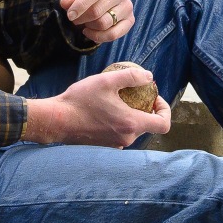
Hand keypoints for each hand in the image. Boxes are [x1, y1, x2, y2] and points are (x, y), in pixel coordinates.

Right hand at [21, 66, 170, 147]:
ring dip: (133, 114)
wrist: (57, 121)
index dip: (165, 110)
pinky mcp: (105, 145)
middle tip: (136, 93)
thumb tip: (148, 76)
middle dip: (147, 108)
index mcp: (131, 124)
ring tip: (119, 99)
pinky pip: (121, 133)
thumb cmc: (80, 101)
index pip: (163, 124)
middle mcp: (127, 138)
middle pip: (149, 126)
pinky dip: (121, 121)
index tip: (154, 97)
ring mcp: (115, 144)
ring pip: (134, 129)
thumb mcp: (107, 81)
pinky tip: (106, 109)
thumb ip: (131, 76)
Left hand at [58, 0, 133, 44]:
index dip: (81, 5)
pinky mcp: (130, 20)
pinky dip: (98, 37)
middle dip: (82, 18)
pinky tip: (89, 32)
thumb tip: (67, 3)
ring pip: (105, 23)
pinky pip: (114, 34)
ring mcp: (128, 5)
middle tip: (75, 18)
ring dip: (89, 26)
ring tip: (84, 22)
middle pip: (98, 10)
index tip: (70, 15)